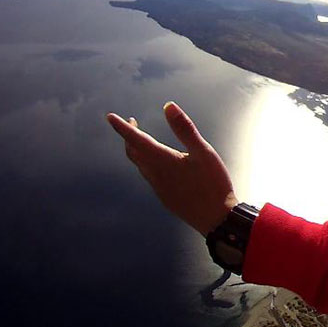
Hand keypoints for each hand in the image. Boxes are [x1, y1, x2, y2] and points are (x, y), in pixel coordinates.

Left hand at [107, 102, 238, 235]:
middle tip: (131, 123)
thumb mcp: (203, 152)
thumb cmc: (213, 184)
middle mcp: (155, 175)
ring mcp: (159, 188)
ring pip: (140, 166)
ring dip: (137, 150)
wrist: (217, 220)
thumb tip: (168, 106)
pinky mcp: (165, 198)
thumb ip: (185, 129)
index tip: (110, 117)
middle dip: (129, 137)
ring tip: (142, 140)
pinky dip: (146, 163)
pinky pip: (149, 177)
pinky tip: (158, 164)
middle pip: (134, 153)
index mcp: (163, 161)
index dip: (123, 127)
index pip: (136, 139)